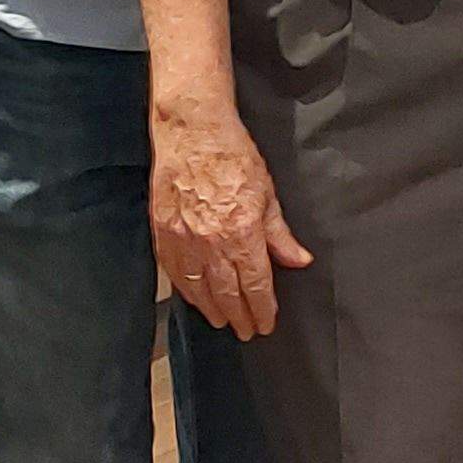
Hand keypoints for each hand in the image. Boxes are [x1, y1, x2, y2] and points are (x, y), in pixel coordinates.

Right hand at [150, 101, 308, 339]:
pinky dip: (186, 290)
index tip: (267, 323)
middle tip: (246, 331)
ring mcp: (183, 239)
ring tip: (222, 321)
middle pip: (227, 293)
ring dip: (212, 309)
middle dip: (239, 316)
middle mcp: (211, 243)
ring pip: (199, 288)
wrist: (191, 130)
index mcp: (242, 233)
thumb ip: (280, 234)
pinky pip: (175, 272)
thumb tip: (299, 261)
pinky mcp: (162, 231)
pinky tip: (194, 297)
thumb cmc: (232, 154)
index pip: (256, 284)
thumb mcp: (267, 192)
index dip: (263, 309)